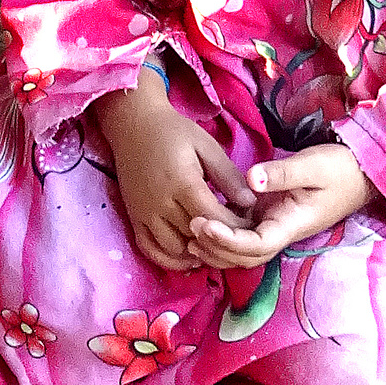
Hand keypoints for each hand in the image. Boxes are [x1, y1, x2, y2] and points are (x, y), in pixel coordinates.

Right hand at [94, 67, 255, 270]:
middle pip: (196, 236)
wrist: (134, 125)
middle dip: (221, 240)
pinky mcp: (134, 219)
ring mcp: (145, 214)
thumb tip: (250, 203)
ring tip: (216, 244)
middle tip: (238, 236)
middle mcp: (161, 204)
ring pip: (176, 249)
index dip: (234, 226)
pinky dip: (171, 259)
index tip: (249, 224)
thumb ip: (227, 175)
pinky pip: (151, 251)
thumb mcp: (206, 146)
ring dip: (197, 252)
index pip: (213, 217)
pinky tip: (189, 255)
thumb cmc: (174, 132)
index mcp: (183, 183)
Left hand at [187, 144, 375, 269]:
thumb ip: (282, 173)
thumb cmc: (339, 168)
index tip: (204, 225)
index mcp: (291, 225)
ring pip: (242, 248)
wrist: (359, 172)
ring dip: (217, 244)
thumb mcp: (313, 166)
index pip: (255, 245)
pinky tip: (205, 217)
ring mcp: (276, 224)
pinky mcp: (271, 214)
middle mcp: (281, 231)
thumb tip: (252, 179)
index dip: (228, 241)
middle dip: (216, 247)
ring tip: (190, 229)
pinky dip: (225, 231)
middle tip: (190, 226)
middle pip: (244, 256)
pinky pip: (244, 231)